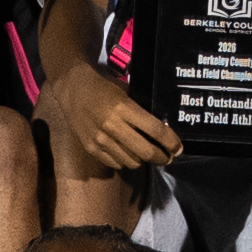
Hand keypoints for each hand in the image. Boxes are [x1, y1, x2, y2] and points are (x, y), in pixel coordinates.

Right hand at [39, 56, 182, 174]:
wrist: (72, 89)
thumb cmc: (103, 88)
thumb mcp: (125, 94)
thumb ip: (140, 112)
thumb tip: (161, 131)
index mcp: (123, 108)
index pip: (155, 130)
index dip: (170, 142)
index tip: (178, 148)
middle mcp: (112, 126)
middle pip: (145, 151)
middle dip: (162, 157)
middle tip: (168, 157)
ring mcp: (100, 139)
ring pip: (131, 161)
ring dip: (143, 160)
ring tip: (146, 154)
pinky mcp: (91, 148)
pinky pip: (116, 163)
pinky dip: (125, 161)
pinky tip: (127, 153)